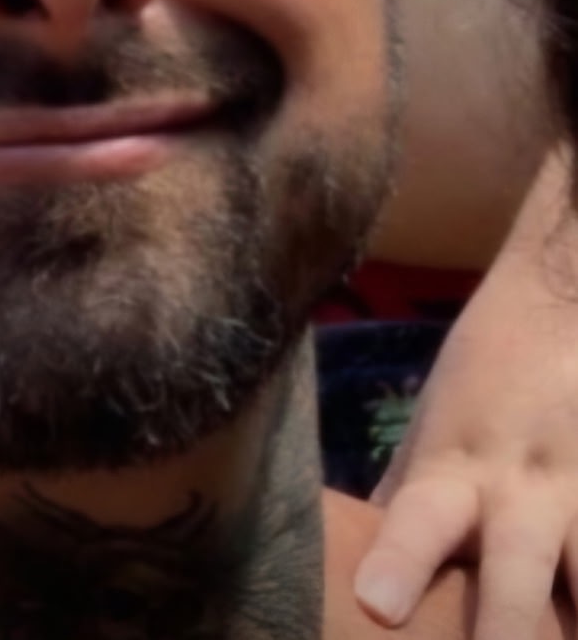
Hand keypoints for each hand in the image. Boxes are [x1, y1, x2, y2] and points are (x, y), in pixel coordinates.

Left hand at [353, 151, 577, 639]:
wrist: (564, 300)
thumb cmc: (485, 375)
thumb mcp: (434, 429)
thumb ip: (407, 499)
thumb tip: (351, 569)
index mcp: (456, 470)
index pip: (420, 516)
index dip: (401, 560)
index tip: (378, 605)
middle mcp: (523, 492)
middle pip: (517, 571)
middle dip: (509, 628)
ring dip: (574, 621)